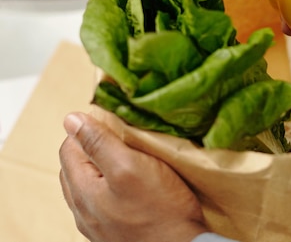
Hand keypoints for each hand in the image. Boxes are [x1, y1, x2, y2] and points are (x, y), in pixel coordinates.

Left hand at [59, 112, 208, 241]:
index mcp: (82, 190)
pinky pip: (106, 202)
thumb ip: (99, 143)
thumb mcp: (130, 166)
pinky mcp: (116, 232)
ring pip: (91, 185)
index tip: (116, 124)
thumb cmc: (160, 210)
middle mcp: (84, 210)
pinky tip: (135, 186)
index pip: (69, 147)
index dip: (90, 129)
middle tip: (124, 138)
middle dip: (95, 147)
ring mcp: (99, 224)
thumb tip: (71, 119)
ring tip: (131, 159)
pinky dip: (114, 186)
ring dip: (105, 167)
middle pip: (77, 166)